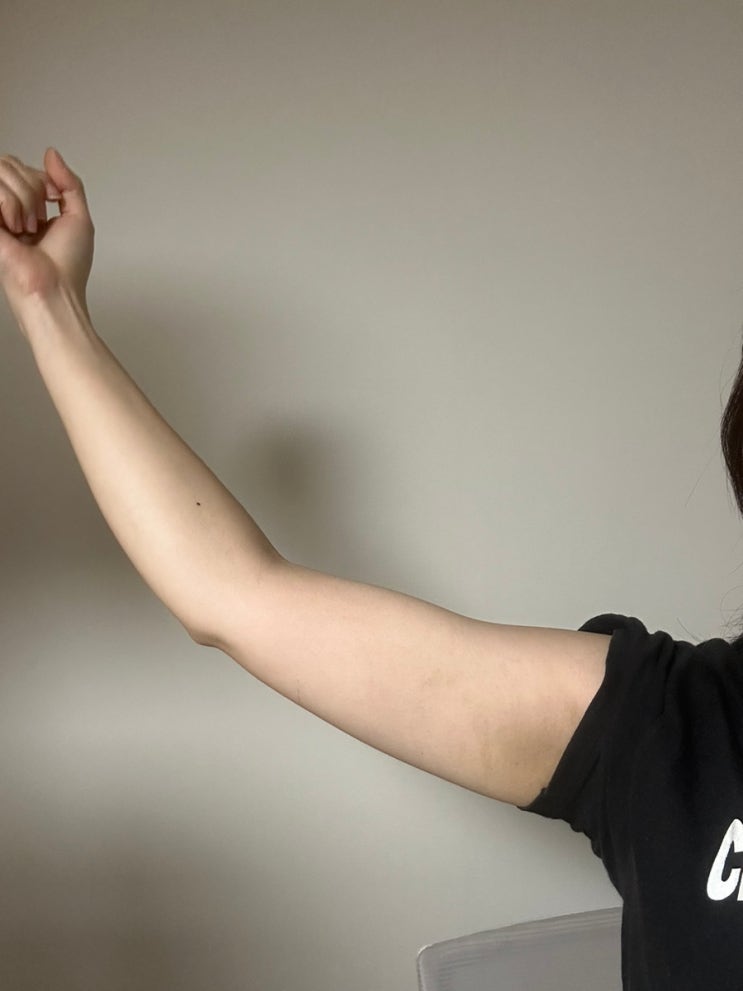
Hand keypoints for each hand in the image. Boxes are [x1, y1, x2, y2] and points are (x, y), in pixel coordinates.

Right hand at [0, 148, 94, 323]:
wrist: (52, 290)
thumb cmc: (66, 267)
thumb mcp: (79, 217)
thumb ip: (69, 182)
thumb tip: (51, 153)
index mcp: (30, 208)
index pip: (23, 168)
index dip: (41, 180)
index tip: (53, 203)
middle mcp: (10, 208)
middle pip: (10, 164)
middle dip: (32, 188)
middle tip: (39, 221)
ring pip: (2, 170)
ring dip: (24, 199)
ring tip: (27, 228)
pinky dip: (10, 205)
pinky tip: (14, 229)